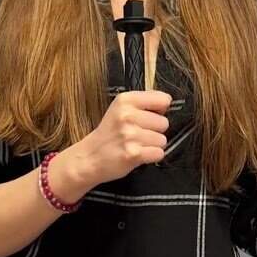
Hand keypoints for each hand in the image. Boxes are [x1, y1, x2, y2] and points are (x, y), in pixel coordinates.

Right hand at [55, 91, 171, 195]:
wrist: (90, 157)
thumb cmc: (109, 134)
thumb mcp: (120, 109)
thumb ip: (143, 103)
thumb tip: (166, 104)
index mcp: (125, 100)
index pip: (163, 99)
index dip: (160, 110)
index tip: (149, 116)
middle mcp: (127, 115)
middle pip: (164, 122)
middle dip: (155, 131)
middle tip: (138, 135)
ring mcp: (130, 135)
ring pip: (162, 140)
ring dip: (153, 145)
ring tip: (137, 145)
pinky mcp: (133, 153)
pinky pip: (159, 153)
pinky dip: (152, 156)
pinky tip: (139, 154)